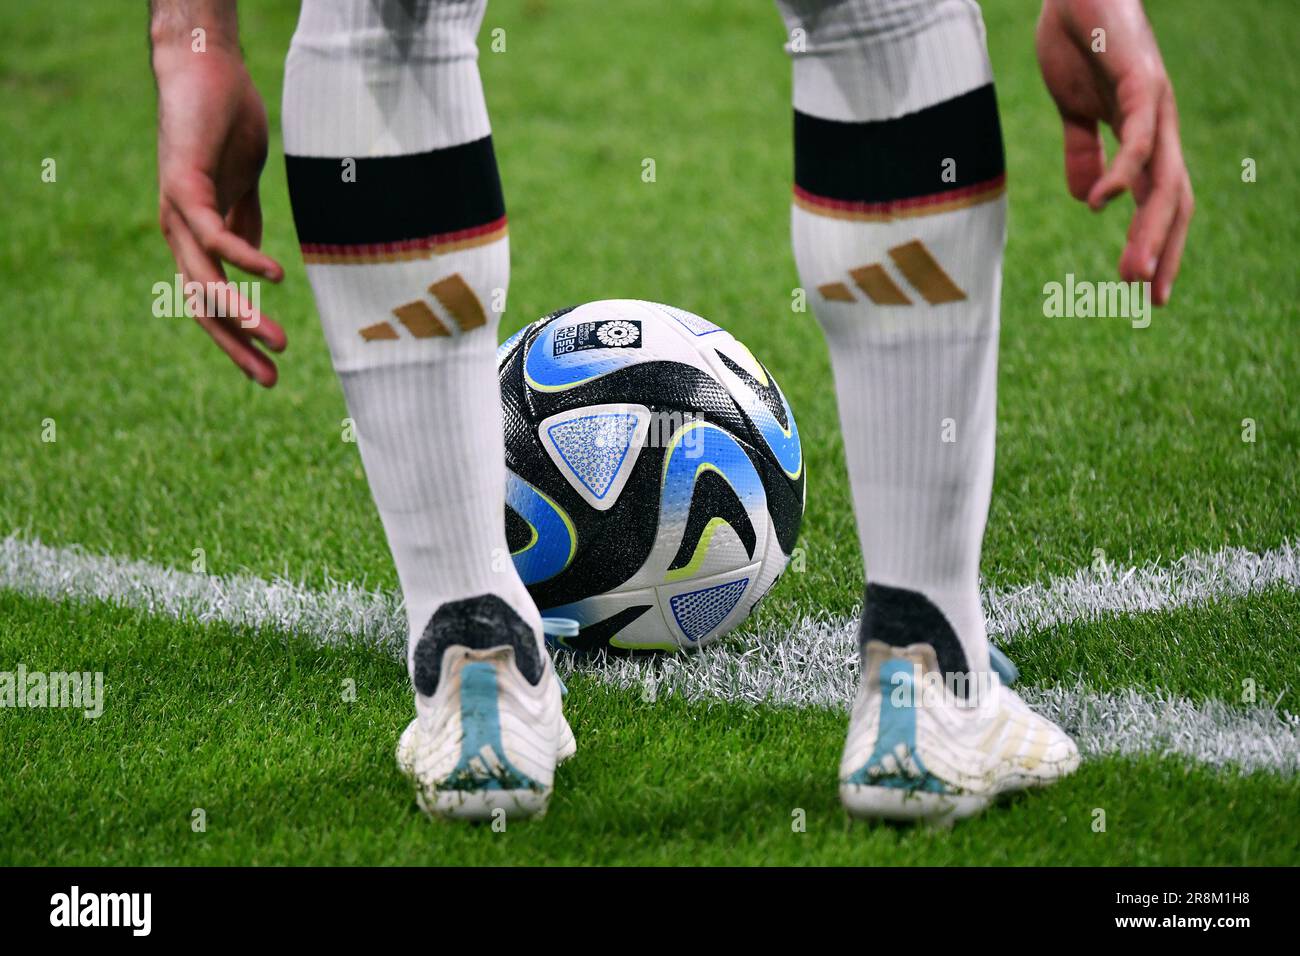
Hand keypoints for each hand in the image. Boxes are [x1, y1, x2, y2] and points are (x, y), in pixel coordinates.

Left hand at [154, 42, 285, 385]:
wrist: (205, 68)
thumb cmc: (226, 123)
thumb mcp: (243, 187)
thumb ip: (245, 224)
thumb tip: (254, 264)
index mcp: (195, 238)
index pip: (213, 302)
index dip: (237, 338)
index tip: (267, 370)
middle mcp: (178, 232)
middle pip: (203, 305)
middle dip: (236, 345)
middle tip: (269, 381)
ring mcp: (177, 211)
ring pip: (205, 280)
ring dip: (240, 314)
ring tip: (277, 340)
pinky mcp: (185, 185)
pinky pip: (214, 234)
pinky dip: (243, 258)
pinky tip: (274, 277)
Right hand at [1036, 0, 1191, 303]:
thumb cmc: (1076, 39)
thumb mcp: (1072, 108)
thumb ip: (1082, 152)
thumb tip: (1090, 201)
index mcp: (1143, 136)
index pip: (1160, 201)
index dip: (1157, 244)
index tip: (1147, 291)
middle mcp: (1160, 125)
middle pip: (1172, 200)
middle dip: (1162, 251)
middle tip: (1148, 299)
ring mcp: (1155, 105)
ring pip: (1162, 180)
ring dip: (1149, 230)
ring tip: (1132, 272)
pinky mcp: (1140, 80)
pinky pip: (1136, 137)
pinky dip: (1123, 172)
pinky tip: (1103, 203)